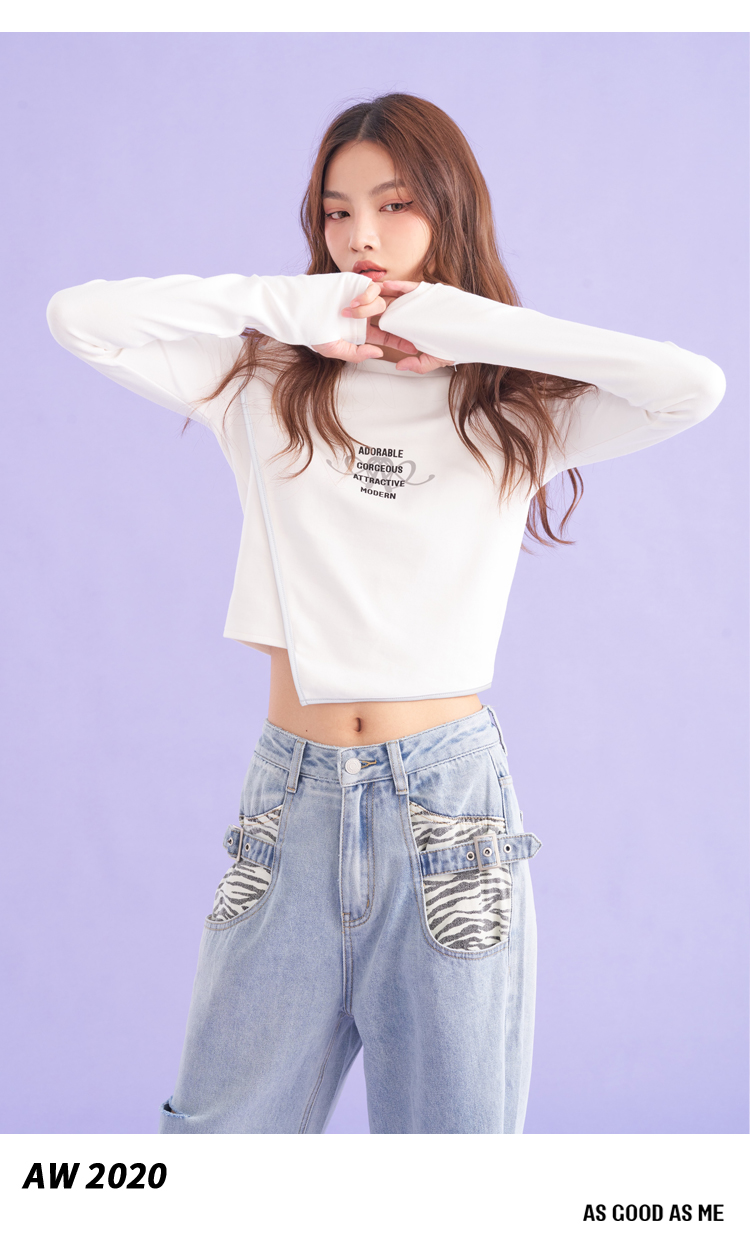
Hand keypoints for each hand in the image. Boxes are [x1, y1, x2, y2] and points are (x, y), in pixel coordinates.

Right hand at [313, 279, 454, 373]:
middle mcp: (364, 314)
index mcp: (361, 331)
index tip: (414, 348)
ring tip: (349, 313)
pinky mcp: (356, 283)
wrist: (298, 309)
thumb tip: (379, 352)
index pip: (386, 336)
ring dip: (369, 309)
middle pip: (390, 317)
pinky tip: (353, 302)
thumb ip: (357, 354)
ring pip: (382, 303)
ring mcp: (361, 298)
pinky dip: (367, 296)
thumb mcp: (335, 349)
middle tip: (403, 326)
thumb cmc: (312, 331)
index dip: (400, 341)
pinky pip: (373, 288)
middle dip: (398, 323)